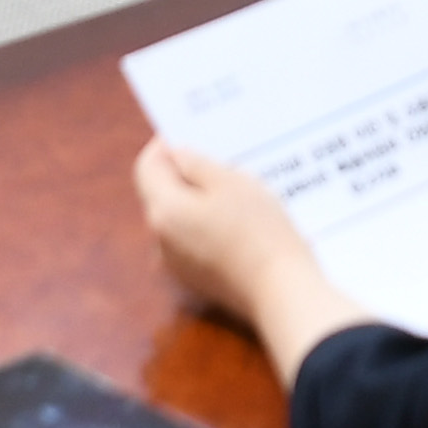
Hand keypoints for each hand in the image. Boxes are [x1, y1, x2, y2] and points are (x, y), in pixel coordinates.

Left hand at [135, 139, 372, 385]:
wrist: (281, 291)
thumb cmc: (259, 230)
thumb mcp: (232, 183)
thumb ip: (197, 164)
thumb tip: (177, 155)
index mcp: (163, 210)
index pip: (146, 168)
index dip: (164, 147)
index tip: (188, 136)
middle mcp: (159, 239)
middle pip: (160, 194)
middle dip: (184, 175)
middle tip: (220, 162)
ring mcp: (175, 265)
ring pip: (177, 220)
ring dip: (196, 203)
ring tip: (234, 193)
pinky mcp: (194, 281)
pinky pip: (190, 243)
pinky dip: (205, 228)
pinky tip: (237, 225)